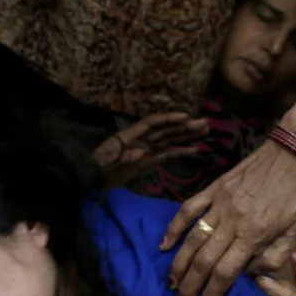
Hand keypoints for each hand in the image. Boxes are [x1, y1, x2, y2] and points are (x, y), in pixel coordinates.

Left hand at [92, 112, 210, 185]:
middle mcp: (141, 139)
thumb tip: (143, 152)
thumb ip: (124, 157)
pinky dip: (180, 151)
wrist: (90, 178)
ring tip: (205, 131)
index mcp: (131, 135)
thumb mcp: (108, 161)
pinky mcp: (148, 162)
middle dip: (185, 126)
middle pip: (166, 129)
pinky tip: (194, 149)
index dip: (169, 119)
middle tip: (205, 123)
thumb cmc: (97, 166)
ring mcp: (146, 149)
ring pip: (170, 140)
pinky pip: (167, 154)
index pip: (153, 123)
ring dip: (187, 135)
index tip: (186, 117)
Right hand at [161, 142, 295, 295]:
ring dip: (179, 264)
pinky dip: (174, 227)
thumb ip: (275, 257)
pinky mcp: (214, 189)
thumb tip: (251, 277)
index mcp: (254, 235)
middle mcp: (232, 222)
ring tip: (172, 283)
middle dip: (190, 287)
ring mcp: (219, 204)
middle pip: (204, 261)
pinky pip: (188, 209)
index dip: (212, 294)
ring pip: (192, 239)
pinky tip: (164, 245)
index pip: (226, 273)